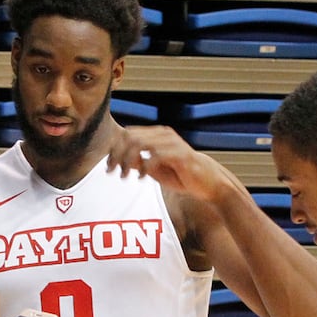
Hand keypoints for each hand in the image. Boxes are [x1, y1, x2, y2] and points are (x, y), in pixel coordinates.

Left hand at [106, 126, 228, 203]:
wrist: (207, 182)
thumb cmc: (180, 175)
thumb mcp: (154, 170)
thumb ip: (138, 162)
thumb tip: (119, 159)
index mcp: (157, 134)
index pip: (127, 134)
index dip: (114, 150)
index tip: (109, 167)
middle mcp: (164, 134)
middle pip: (130, 137)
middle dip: (118, 155)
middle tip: (113, 172)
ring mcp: (172, 142)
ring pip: (140, 144)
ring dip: (128, 161)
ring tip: (125, 176)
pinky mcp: (180, 154)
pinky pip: (156, 155)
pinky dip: (145, 167)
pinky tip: (143, 178)